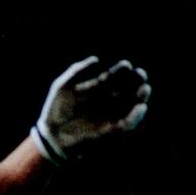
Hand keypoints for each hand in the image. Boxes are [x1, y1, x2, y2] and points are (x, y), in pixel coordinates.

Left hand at [34, 56, 150, 162]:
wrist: (51, 134)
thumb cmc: (55, 109)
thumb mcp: (62, 86)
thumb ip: (77, 71)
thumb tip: (97, 60)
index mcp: (99, 87)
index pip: (117, 75)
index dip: (124, 70)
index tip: (126, 66)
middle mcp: (108, 99)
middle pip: (129, 87)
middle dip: (137, 80)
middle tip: (140, 75)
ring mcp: (111, 114)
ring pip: (132, 104)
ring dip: (141, 96)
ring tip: (144, 89)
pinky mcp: (111, 130)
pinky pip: (128, 124)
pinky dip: (135, 117)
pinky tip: (140, 108)